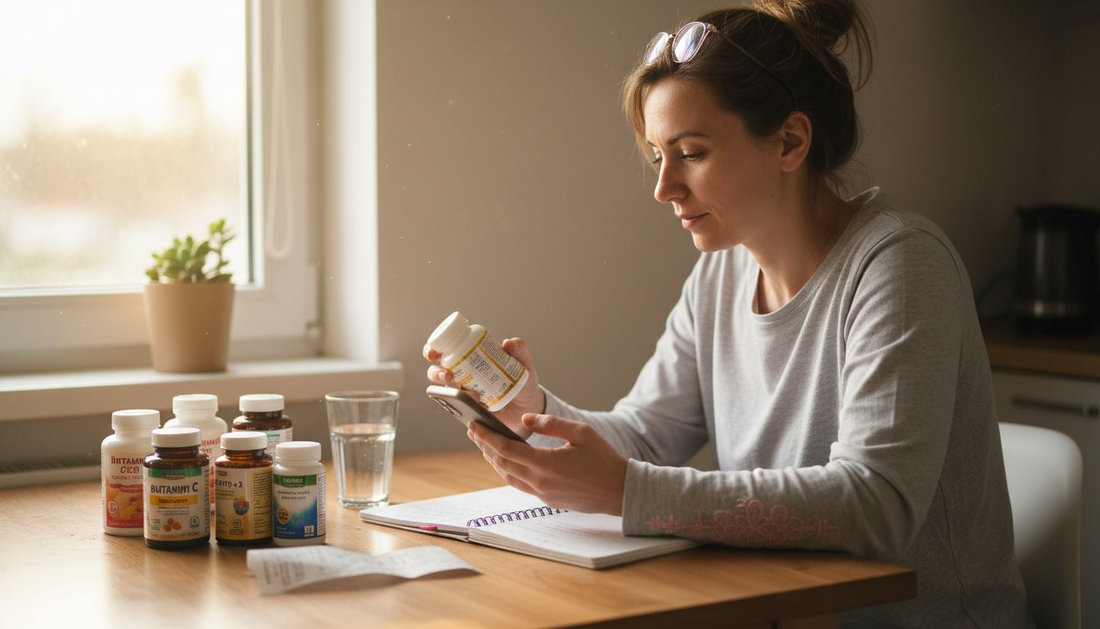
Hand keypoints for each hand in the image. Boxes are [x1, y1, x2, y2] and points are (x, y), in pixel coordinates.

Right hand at [424, 337, 545, 438]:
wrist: (529, 406)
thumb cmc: (521, 380)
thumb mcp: (523, 362)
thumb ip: (519, 350)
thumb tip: (508, 343)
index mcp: (469, 357)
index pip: (444, 350)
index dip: (432, 350)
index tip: (435, 353)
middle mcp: (461, 375)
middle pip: (436, 372)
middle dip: (436, 373)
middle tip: (449, 375)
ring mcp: (464, 394)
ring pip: (444, 392)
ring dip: (450, 392)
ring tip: (470, 394)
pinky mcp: (469, 410)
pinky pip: (459, 410)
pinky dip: (464, 408)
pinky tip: (479, 407)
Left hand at [467, 413, 626, 514]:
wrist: (620, 491)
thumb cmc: (604, 460)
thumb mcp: (580, 433)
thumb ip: (550, 424)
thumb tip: (524, 420)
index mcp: (545, 464)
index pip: (505, 449)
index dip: (486, 437)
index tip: (473, 425)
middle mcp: (539, 482)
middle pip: (502, 463)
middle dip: (485, 446)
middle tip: (474, 431)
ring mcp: (542, 493)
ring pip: (508, 476)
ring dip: (494, 460)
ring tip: (485, 445)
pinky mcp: (547, 499)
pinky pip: (519, 484)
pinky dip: (507, 471)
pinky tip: (506, 462)